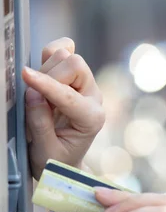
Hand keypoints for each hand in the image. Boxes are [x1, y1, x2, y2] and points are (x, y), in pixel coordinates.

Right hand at [22, 38, 104, 178]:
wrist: (63, 160)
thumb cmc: (56, 160)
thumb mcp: (46, 151)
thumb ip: (40, 123)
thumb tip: (33, 92)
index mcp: (92, 118)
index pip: (69, 94)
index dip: (45, 85)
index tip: (26, 76)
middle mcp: (93, 98)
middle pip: (74, 65)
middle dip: (47, 77)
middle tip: (34, 99)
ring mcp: (85, 85)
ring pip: (66, 56)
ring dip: (45, 69)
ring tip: (38, 94)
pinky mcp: (73, 77)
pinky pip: (64, 51)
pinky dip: (50, 54)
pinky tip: (42, 70)